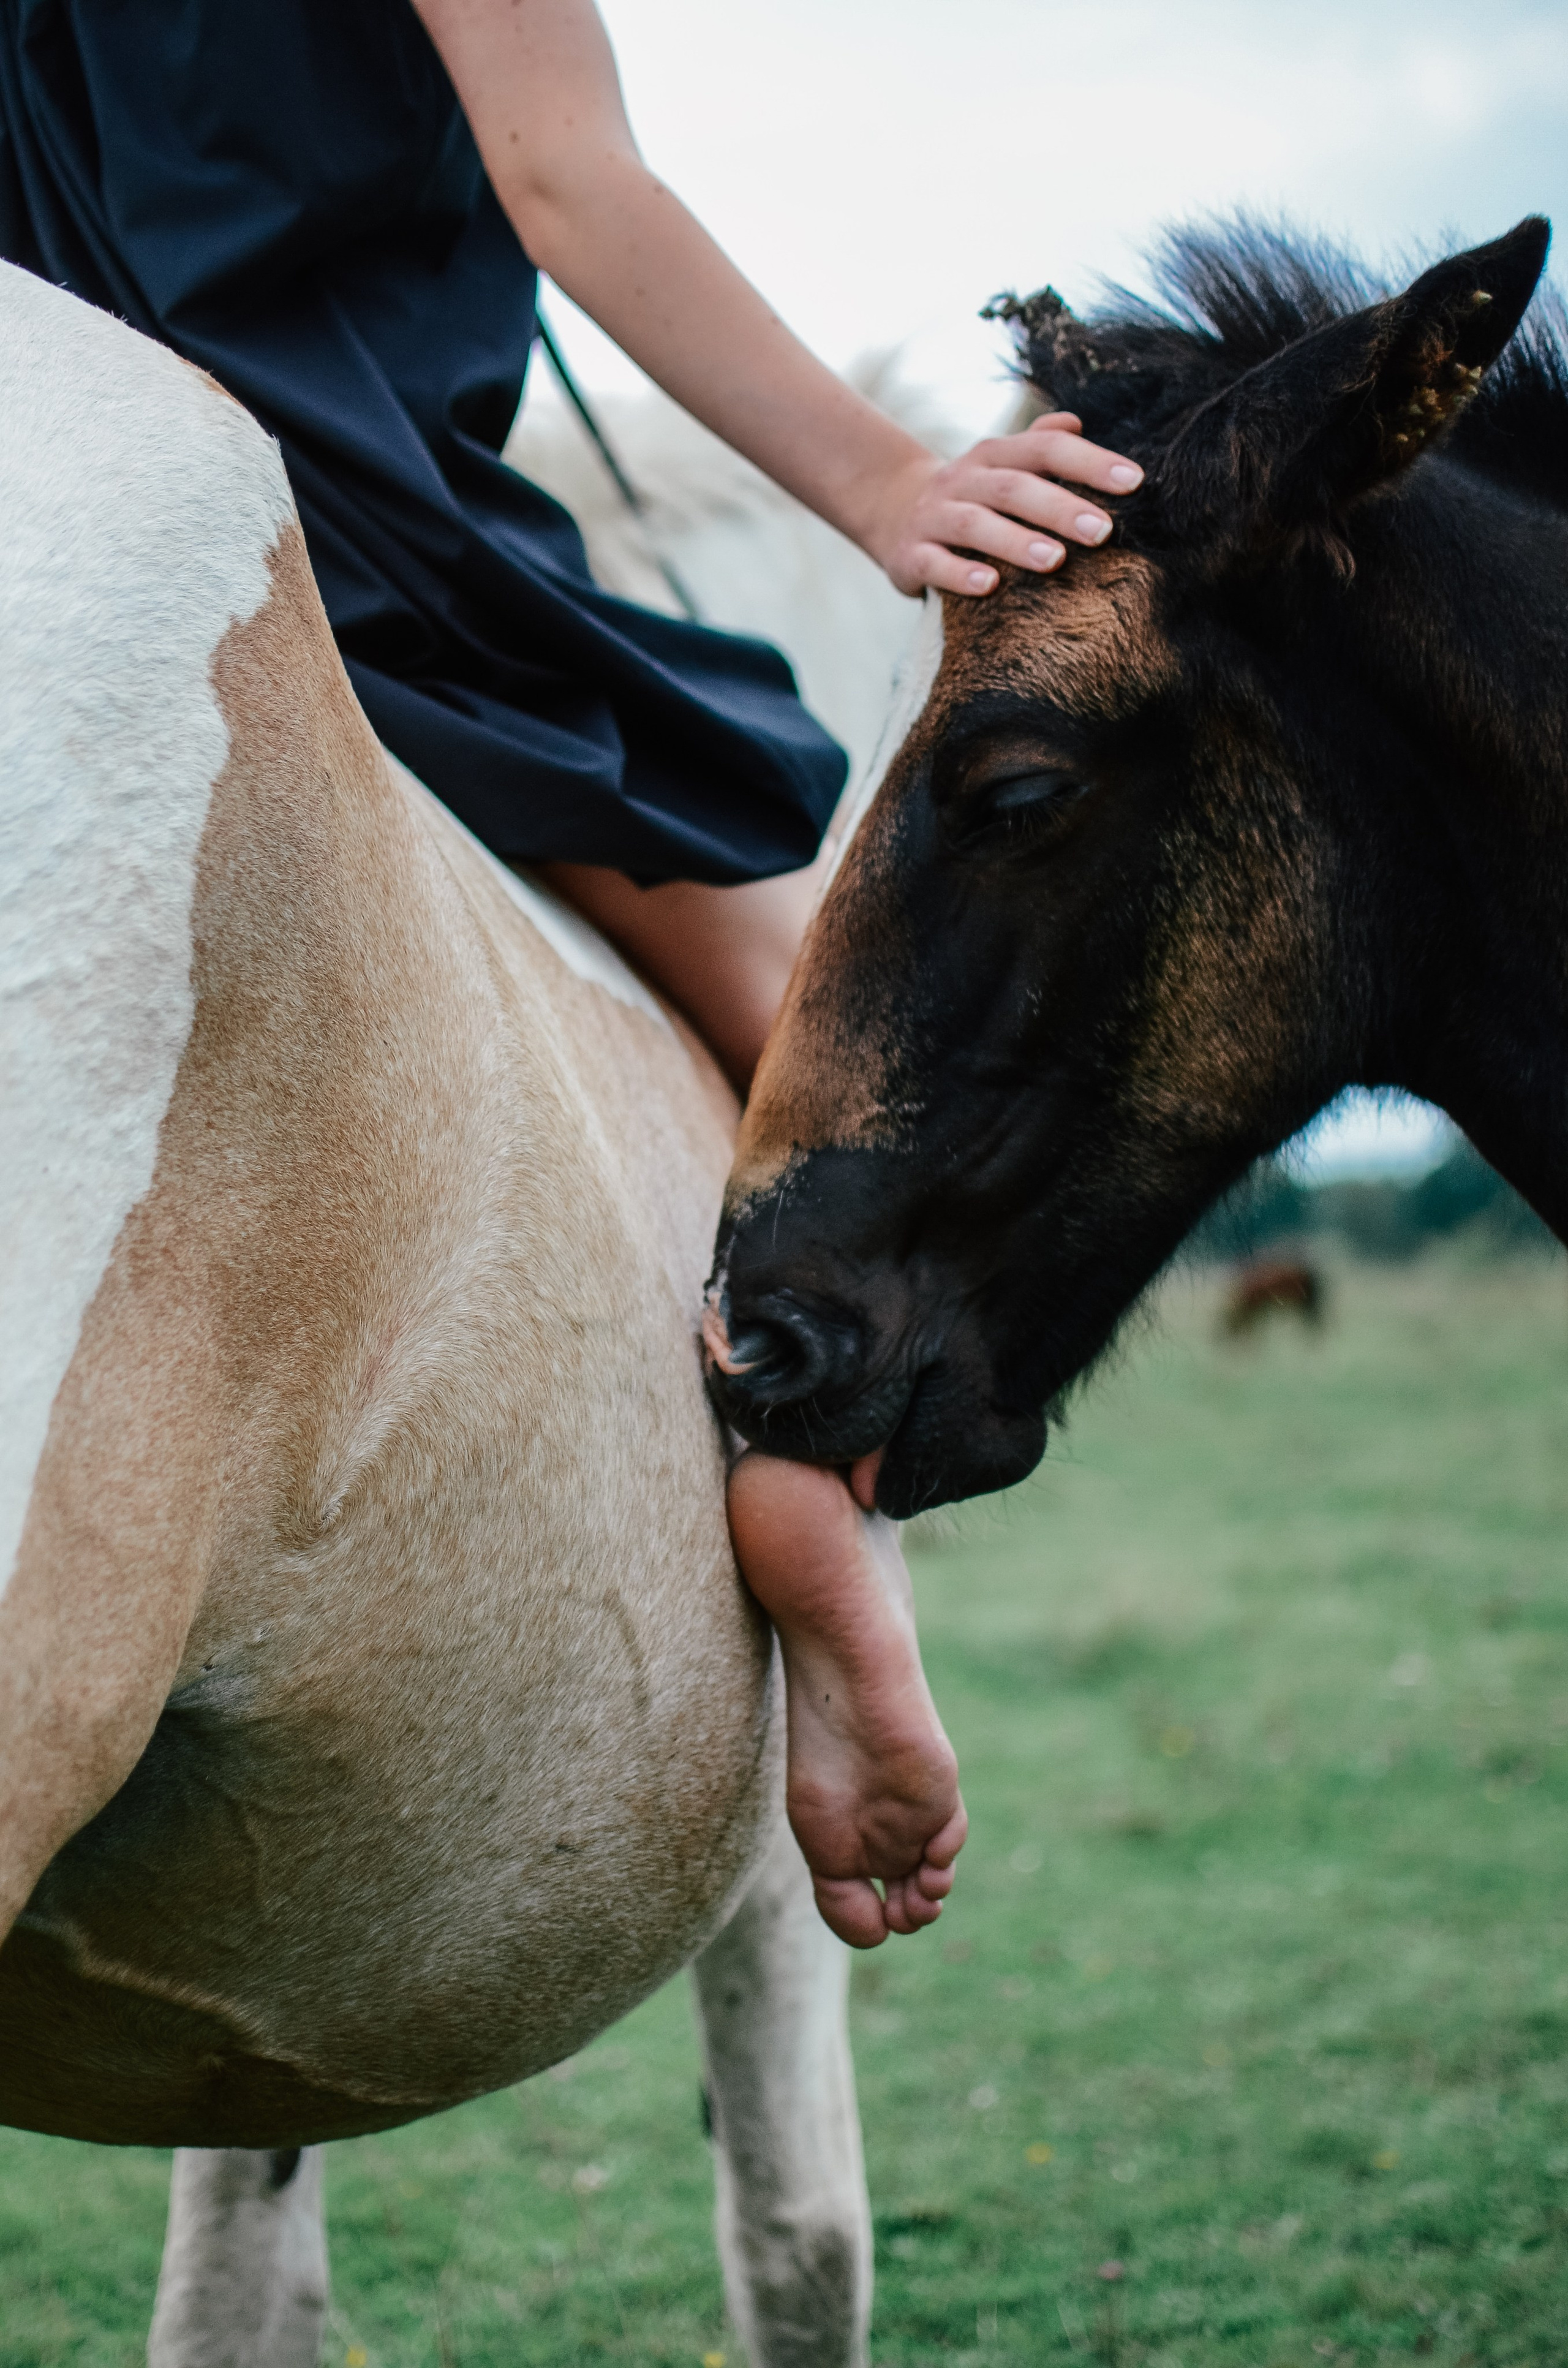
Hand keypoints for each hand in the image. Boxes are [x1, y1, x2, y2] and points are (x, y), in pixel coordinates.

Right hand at [864, 412, 1144, 597]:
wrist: (894, 514)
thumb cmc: (972, 496)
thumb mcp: (1003, 466)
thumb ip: (1041, 445)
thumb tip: (1076, 421)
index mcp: (994, 455)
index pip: (1046, 448)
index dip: (1090, 462)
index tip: (1135, 482)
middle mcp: (963, 479)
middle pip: (1014, 487)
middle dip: (1060, 508)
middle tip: (1104, 531)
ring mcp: (934, 516)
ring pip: (975, 524)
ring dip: (1015, 541)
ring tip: (1054, 560)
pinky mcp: (911, 554)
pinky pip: (935, 563)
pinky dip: (961, 573)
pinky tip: (990, 586)